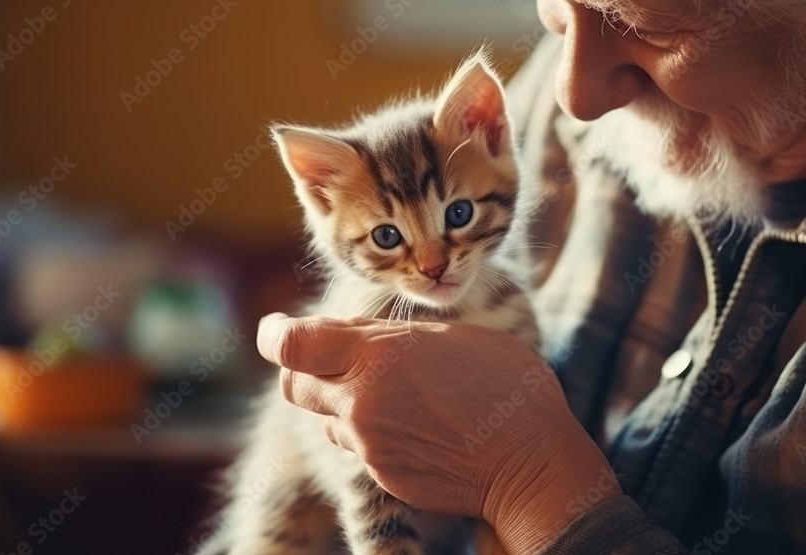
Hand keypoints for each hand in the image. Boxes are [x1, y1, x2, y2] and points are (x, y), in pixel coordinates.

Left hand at [257, 313, 619, 552]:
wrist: (532, 465)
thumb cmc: (506, 387)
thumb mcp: (455, 336)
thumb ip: (395, 336)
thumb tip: (360, 338)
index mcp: (376, 357)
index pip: (289, 345)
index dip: (274, 333)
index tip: (276, 327)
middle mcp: (359, 403)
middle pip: (295, 384)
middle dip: (306, 367)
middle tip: (333, 357)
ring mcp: (369, 446)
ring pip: (328, 418)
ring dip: (345, 401)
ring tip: (397, 392)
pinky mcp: (382, 478)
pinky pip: (360, 447)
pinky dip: (373, 431)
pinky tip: (416, 424)